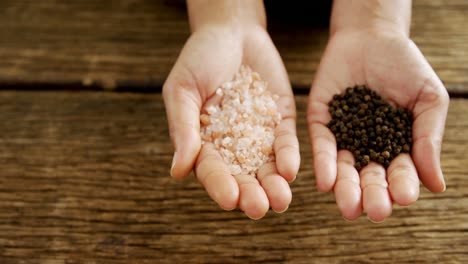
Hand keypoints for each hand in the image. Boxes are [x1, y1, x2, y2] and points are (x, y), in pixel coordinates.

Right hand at [163, 22, 299, 218]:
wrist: (232, 32)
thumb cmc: (199, 58)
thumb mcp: (183, 90)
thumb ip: (183, 128)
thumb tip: (177, 171)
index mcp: (204, 143)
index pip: (211, 170)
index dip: (219, 185)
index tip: (229, 199)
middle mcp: (232, 146)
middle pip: (242, 176)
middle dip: (250, 194)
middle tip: (259, 208)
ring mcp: (258, 135)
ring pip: (266, 167)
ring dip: (274, 185)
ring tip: (281, 200)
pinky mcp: (280, 122)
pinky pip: (285, 143)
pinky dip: (288, 156)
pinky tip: (290, 170)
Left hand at [307, 29, 448, 221]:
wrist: (373, 37)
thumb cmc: (406, 67)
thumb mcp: (427, 100)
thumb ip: (428, 138)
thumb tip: (436, 185)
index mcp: (396, 147)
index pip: (399, 172)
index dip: (402, 185)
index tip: (404, 197)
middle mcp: (367, 148)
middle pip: (369, 177)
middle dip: (372, 195)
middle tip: (374, 211)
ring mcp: (342, 136)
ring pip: (343, 168)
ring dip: (346, 188)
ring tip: (348, 205)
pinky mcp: (321, 122)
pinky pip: (321, 145)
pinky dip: (324, 163)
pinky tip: (325, 181)